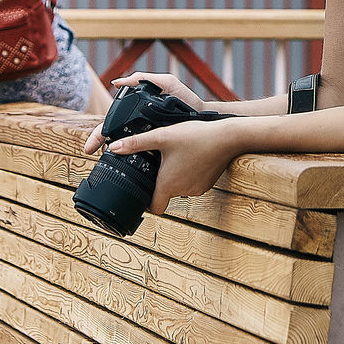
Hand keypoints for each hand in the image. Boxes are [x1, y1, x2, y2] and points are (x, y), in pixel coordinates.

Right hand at [82, 70, 205, 155]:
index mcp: (138, 113)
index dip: (99, 132)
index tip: (90, 144)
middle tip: (91, 151)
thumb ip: (143, 79)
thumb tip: (117, 82)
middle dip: (100, 141)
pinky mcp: (159, 148)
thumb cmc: (185, 99)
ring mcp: (149, 138)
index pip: (112, 122)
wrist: (204, 116)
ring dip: (113, 152)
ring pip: (125, 146)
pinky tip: (125, 165)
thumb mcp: (166, 83)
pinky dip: (132, 160)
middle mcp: (141, 126)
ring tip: (103, 158)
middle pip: (114, 134)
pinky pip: (142, 155)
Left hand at [105, 117, 237, 215]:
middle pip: (166, 194)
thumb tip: (114, 147)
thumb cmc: (195, 136)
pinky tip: (191, 157)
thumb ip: (136, 143)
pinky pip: (193, 183)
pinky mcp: (208, 184)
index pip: (154, 208)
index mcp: (168, 184)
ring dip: (176, 177)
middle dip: (161, 181)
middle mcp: (183, 191)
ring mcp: (197, 189)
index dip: (146, 202)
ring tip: (176, 156)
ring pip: (180, 188)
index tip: (142, 189)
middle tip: (159, 162)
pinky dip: (190, 174)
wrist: (228, 137)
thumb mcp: (162, 136)